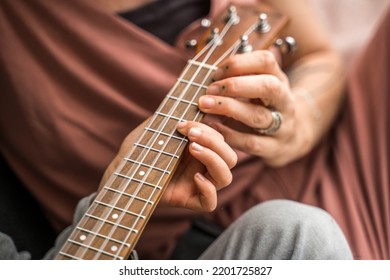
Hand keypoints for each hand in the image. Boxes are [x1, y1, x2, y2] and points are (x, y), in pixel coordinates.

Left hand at [100, 120, 236, 211]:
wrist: (120, 175)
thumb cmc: (137, 151)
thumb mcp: (154, 130)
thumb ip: (171, 117)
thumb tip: (189, 103)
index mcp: (200, 150)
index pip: (221, 140)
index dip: (209, 130)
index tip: (183, 123)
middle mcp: (203, 167)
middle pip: (230, 157)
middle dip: (213, 141)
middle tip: (189, 134)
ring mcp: (198, 185)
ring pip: (226, 177)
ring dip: (214, 159)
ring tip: (192, 148)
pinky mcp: (189, 201)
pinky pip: (211, 203)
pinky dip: (208, 189)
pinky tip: (195, 177)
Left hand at [198, 50, 310, 166]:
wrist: (291, 138)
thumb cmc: (265, 107)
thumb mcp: (259, 88)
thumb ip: (239, 80)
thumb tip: (208, 76)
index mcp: (279, 80)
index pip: (266, 61)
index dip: (239, 63)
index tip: (216, 72)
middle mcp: (284, 101)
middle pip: (268, 87)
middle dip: (236, 85)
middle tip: (210, 89)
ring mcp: (282, 126)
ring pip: (258, 116)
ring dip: (229, 108)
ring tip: (205, 104)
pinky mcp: (274, 148)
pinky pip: (251, 142)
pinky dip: (229, 134)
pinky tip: (212, 126)